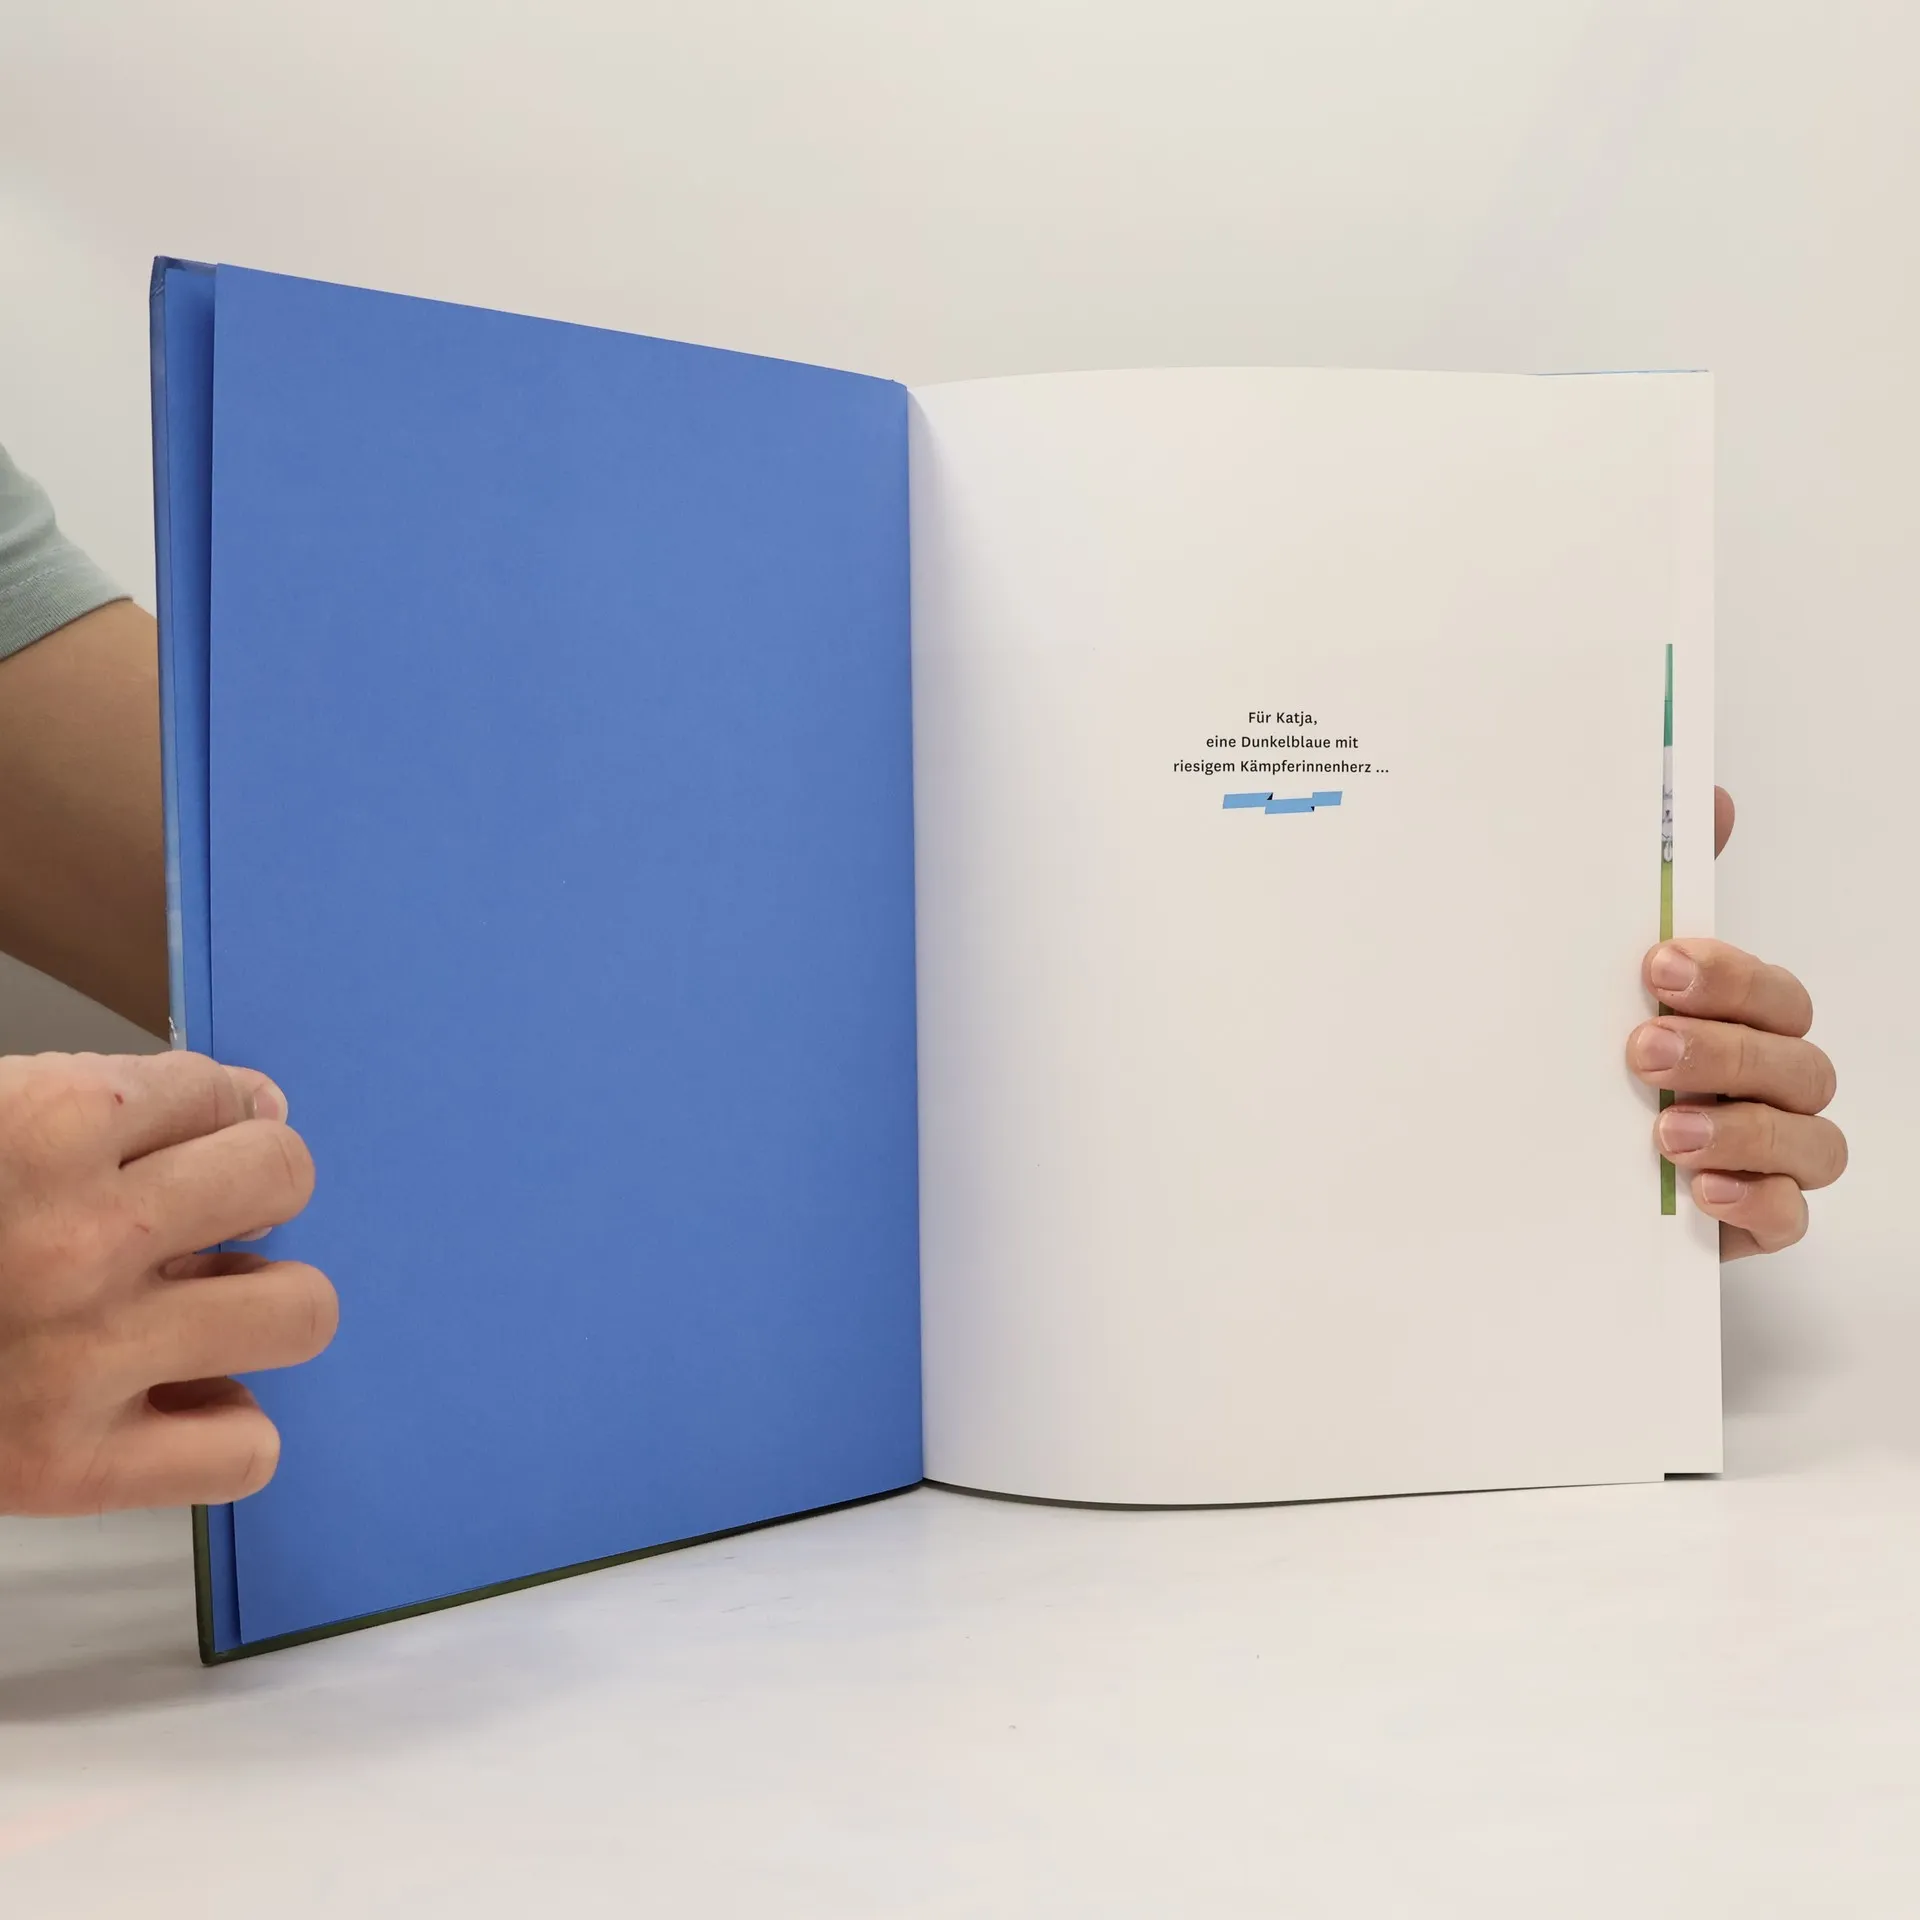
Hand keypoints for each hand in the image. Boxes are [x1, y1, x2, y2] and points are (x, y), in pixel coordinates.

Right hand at [0, 1051, 334, 1513]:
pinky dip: (224, 1433)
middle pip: (286, 1178)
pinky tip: (167, 1403)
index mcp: (46, 1125)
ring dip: (260, 1306)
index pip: (229, 1094)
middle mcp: (77, 1237)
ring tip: (193, 1310)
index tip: (172, 1152)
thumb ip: (121, 1102)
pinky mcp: (67, 1471)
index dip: (212, 1121)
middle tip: (193, 1225)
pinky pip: (246, 1451)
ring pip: (300, 1311)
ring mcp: (80, 1358)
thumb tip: (263, 1109)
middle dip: (253, 1194)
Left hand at [1628, 789, 1846, 1259]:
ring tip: (1666, 1130)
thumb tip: (1710, 795)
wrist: (1555, 1175)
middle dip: (1725, 1051)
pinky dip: (1754, 1201)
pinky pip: (1789, 1214)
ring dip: (1741, 1129)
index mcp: (1741, 1022)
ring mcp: (1770, 1153)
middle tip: (1644, 1049)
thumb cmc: (1600, 1069)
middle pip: (1796, 1060)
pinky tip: (1699, 1191)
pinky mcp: (1754, 1218)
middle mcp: (1769, 1084)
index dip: (1727, 976)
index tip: (1657, 965)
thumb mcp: (1603, 981)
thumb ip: (1661, 893)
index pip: (1770, 991)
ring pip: (1809, 1137)